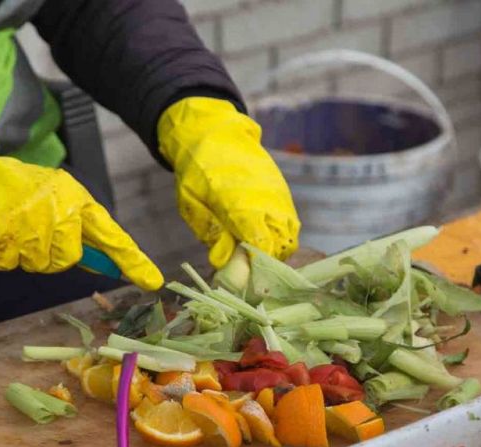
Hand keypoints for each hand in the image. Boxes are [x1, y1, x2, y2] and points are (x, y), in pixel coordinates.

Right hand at [0, 137, 162, 289]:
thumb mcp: (50, 201)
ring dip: (23, 255)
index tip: (152, 282)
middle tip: (28, 234)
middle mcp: (61, 208)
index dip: (132, 260)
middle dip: (49, 257)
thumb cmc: (9, 192)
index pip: (111, 234)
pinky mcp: (8, 232)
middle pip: (69, 258)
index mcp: (76, 198)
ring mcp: (34, 220)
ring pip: (41, 264)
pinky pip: (12, 263)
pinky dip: (0, 254)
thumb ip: (76, 229)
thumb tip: (103, 264)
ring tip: (9, 229)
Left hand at [157, 97, 299, 267]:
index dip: (257, 268)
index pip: (262, 246)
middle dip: (267, 263)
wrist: (215, 131)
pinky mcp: (283, 193)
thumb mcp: (190, 201)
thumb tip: (223, 261)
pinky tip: (259, 237)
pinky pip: (290, 223)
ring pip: (290, 237)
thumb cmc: (197, 168)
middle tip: (247, 269)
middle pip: (281, 247)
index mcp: (241, 204)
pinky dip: (279, 236)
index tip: (244, 279)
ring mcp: (279, 197)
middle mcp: (268, 202)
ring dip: (275, 250)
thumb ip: (209, 231)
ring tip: (252, 254)